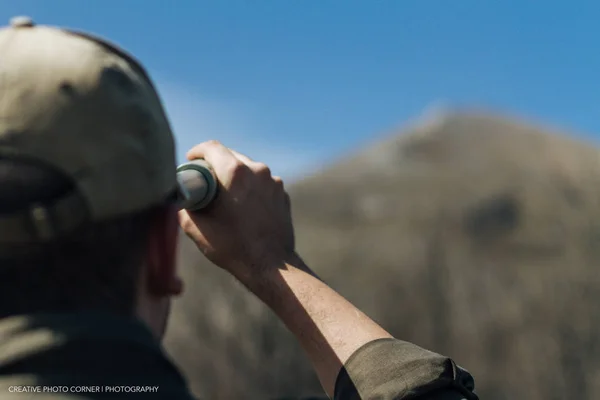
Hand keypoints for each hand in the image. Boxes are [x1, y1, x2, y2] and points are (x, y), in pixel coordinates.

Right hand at [178, 140, 294, 279]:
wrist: (272, 266)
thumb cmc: (234, 248)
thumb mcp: (197, 229)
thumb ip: (185, 208)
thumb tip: (183, 199)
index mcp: (235, 174)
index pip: (212, 148)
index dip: (197, 151)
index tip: (191, 160)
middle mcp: (257, 171)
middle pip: (231, 156)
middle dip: (215, 164)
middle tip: (204, 180)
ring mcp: (273, 181)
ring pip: (248, 169)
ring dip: (234, 177)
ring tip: (225, 196)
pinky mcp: (282, 193)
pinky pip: (262, 182)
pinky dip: (250, 188)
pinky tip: (244, 207)